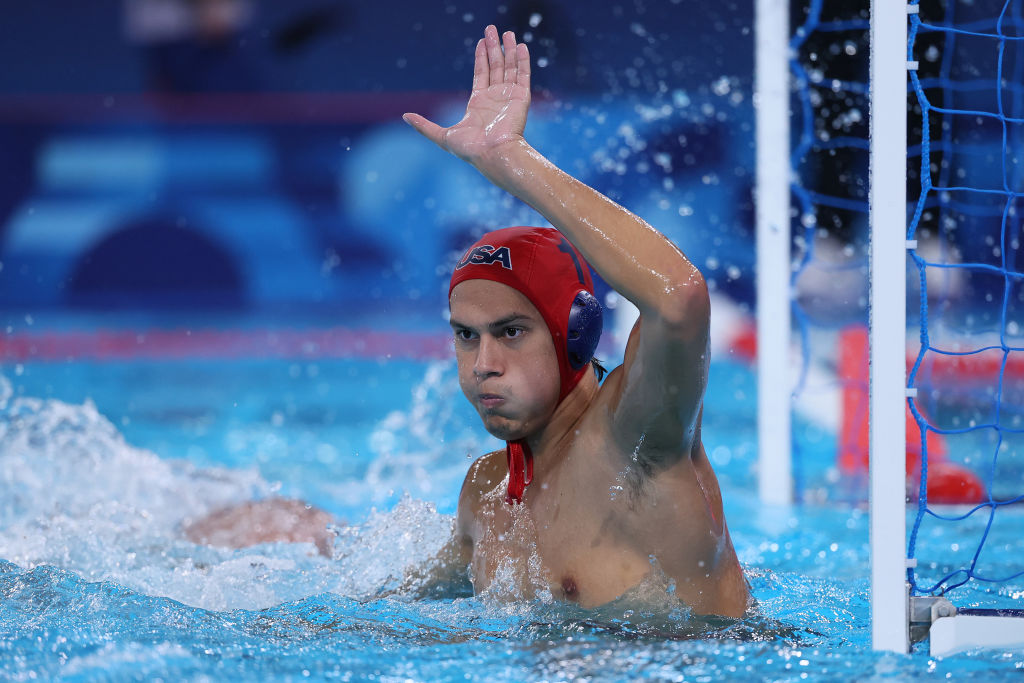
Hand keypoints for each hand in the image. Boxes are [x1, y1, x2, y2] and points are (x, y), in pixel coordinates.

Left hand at [404, 25, 530, 166]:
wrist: (493, 154)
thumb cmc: (470, 149)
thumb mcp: (442, 136)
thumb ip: (424, 126)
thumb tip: (405, 116)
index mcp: (479, 103)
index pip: (481, 73)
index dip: (481, 57)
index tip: (481, 41)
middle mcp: (495, 98)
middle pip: (495, 66)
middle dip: (494, 47)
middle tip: (492, 29)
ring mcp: (509, 97)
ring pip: (510, 67)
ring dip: (509, 50)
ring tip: (507, 33)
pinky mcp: (521, 97)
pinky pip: (523, 75)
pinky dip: (522, 60)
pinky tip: (520, 46)